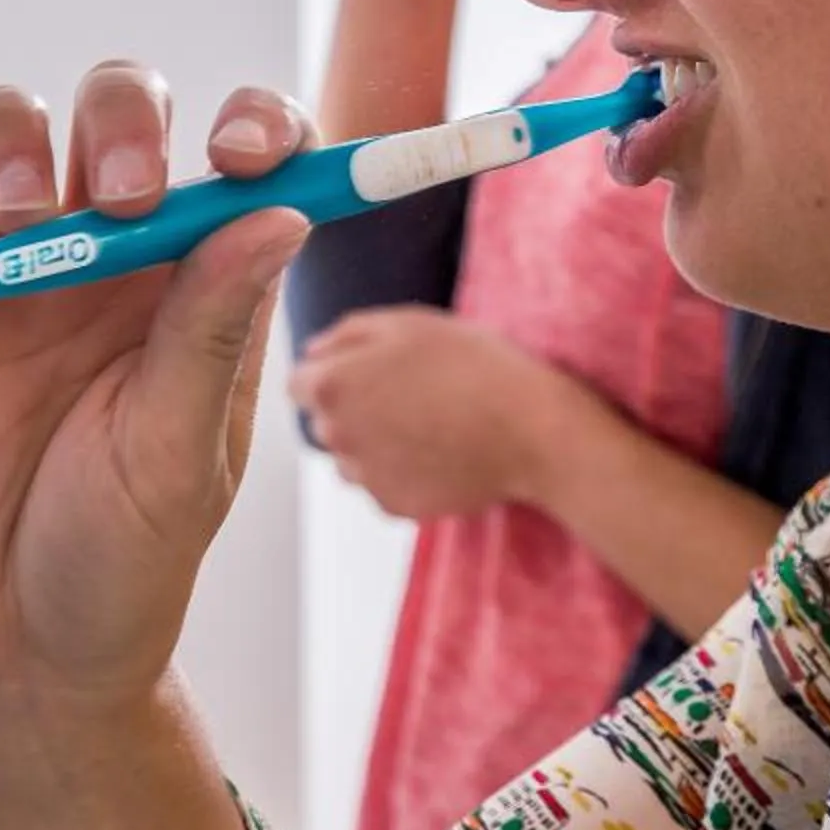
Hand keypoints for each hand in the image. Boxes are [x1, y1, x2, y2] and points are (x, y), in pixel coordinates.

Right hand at [0, 68, 314, 712]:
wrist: (12, 648)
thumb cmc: (122, 559)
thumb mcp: (178, 453)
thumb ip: (211, 332)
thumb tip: (280, 213)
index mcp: (194, 282)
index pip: (236, 161)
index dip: (254, 126)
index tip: (252, 153)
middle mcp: (101, 254)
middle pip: (111, 109)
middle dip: (118, 120)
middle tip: (122, 193)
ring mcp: (1, 270)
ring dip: (9, 147)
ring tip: (17, 229)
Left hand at [290, 307, 600, 521]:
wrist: (531, 430)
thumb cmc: (473, 366)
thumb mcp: (408, 323)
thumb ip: (346, 334)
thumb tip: (312, 351)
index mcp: (331, 387)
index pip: (299, 383)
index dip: (334, 373)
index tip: (370, 371)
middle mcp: (336, 436)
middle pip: (325, 421)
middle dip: (352, 409)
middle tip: (408, 396)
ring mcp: (365, 476)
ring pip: (351, 456)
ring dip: (374, 443)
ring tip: (428, 426)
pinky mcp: (395, 506)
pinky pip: (383, 484)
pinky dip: (402, 472)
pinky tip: (440, 453)